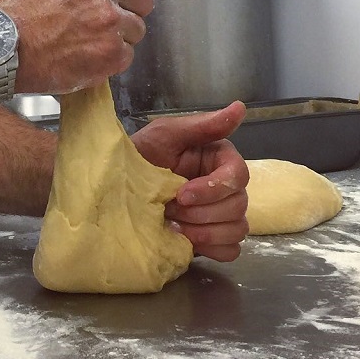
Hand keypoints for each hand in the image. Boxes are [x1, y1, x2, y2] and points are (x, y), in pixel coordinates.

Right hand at [0, 0, 153, 94]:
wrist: (1, 40)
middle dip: (124, 7)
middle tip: (93, 14)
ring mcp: (111, 19)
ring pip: (136, 28)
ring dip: (117, 34)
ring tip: (86, 34)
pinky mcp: (110, 53)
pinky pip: (127, 55)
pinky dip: (109, 58)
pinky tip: (86, 51)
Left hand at [130, 102, 249, 261]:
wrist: (119, 187)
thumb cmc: (141, 155)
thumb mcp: (165, 134)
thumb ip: (203, 125)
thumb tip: (240, 108)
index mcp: (219, 159)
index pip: (238, 176)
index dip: (213, 189)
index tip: (182, 194)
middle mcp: (225, 186)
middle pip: (239, 205)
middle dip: (202, 212)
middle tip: (169, 210)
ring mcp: (221, 213)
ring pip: (237, 229)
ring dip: (205, 232)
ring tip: (173, 225)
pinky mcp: (213, 237)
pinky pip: (231, 250)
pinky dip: (211, 248)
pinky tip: (185, 241)